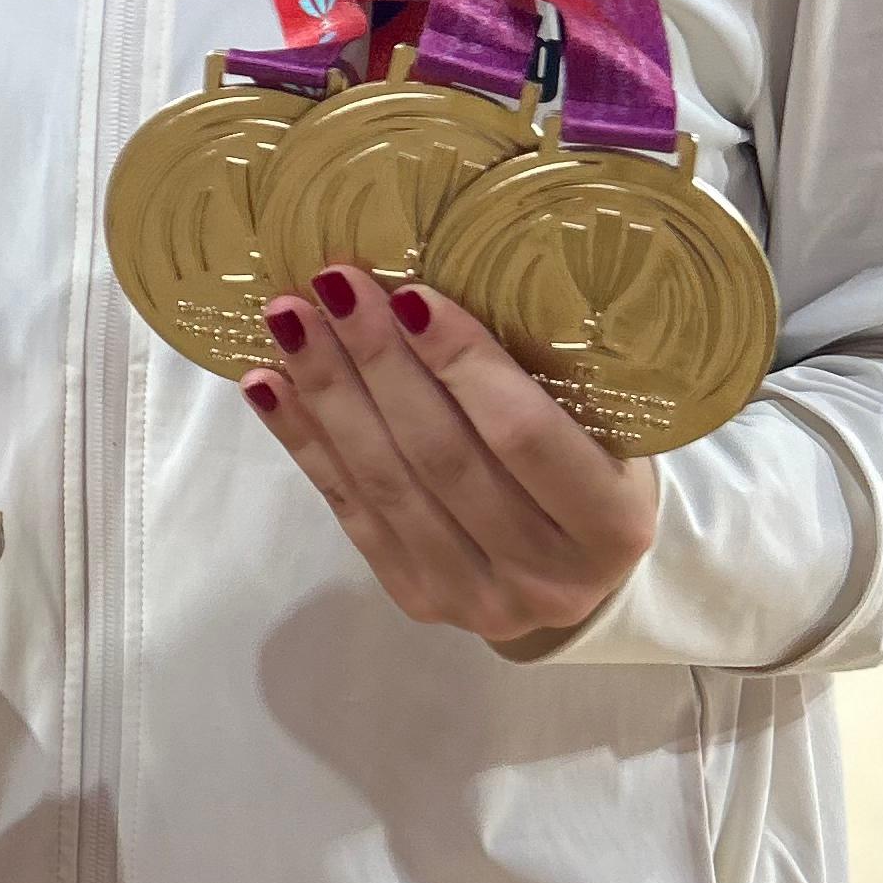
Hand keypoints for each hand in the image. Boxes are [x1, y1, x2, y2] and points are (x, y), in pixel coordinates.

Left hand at [245, 268, 657, 655]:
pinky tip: (269, 384)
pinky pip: (350, 510)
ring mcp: (474, 597)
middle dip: (378, 362)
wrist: (579, 569)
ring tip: (288, 320)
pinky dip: (306, 442)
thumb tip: (425, 291)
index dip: (463, 363)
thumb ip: (543, 380)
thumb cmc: (596, 462)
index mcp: (612, 526)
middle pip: (441, 456)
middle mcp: (546, 577)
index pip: (524, 435)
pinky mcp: (417, 597)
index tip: (411, 294)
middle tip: (333, 285)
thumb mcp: (605, 423)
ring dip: (328, 394)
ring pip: (385, 483)